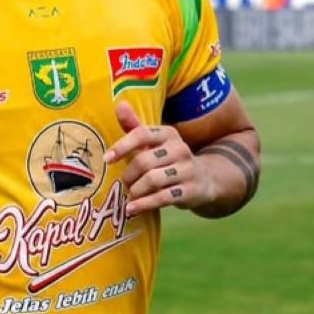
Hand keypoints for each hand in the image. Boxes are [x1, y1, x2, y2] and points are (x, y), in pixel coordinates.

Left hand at [104, 101, 217, 216]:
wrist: (205, 178)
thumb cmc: (169, 158)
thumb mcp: (154, 142)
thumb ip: (134, 126)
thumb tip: (119, 104)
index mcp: (168, 133)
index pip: (142, 134)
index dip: (122, 146)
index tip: (107, 159)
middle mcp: (180, 148)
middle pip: (144, 161)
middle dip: (128, 175)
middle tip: (124, 183)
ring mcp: (187, 170)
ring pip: (152, 180)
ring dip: (135, 190)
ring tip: (129, 195)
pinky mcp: (191, 191)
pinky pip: (163, 198)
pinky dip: (144, 204)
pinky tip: (132, 209)